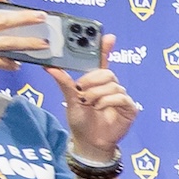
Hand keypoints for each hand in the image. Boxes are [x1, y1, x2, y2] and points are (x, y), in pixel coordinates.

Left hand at [50, 34, 139, 156]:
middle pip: (107, 72)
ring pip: (111, 84)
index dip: (106, 48)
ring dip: (97, 95)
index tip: (108, 37)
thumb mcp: (70, 99)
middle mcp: (110, 86)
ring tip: (90, 104)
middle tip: (82, 91)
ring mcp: (121, 96)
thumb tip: (49, 66)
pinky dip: (107, 101)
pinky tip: (100, 108)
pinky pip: (120, 96)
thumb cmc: (80, 121)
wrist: (89, 142)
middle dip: (92, 80)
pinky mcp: (129, 108)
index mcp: (97, 81)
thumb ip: (64, 81)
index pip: (103, 60)